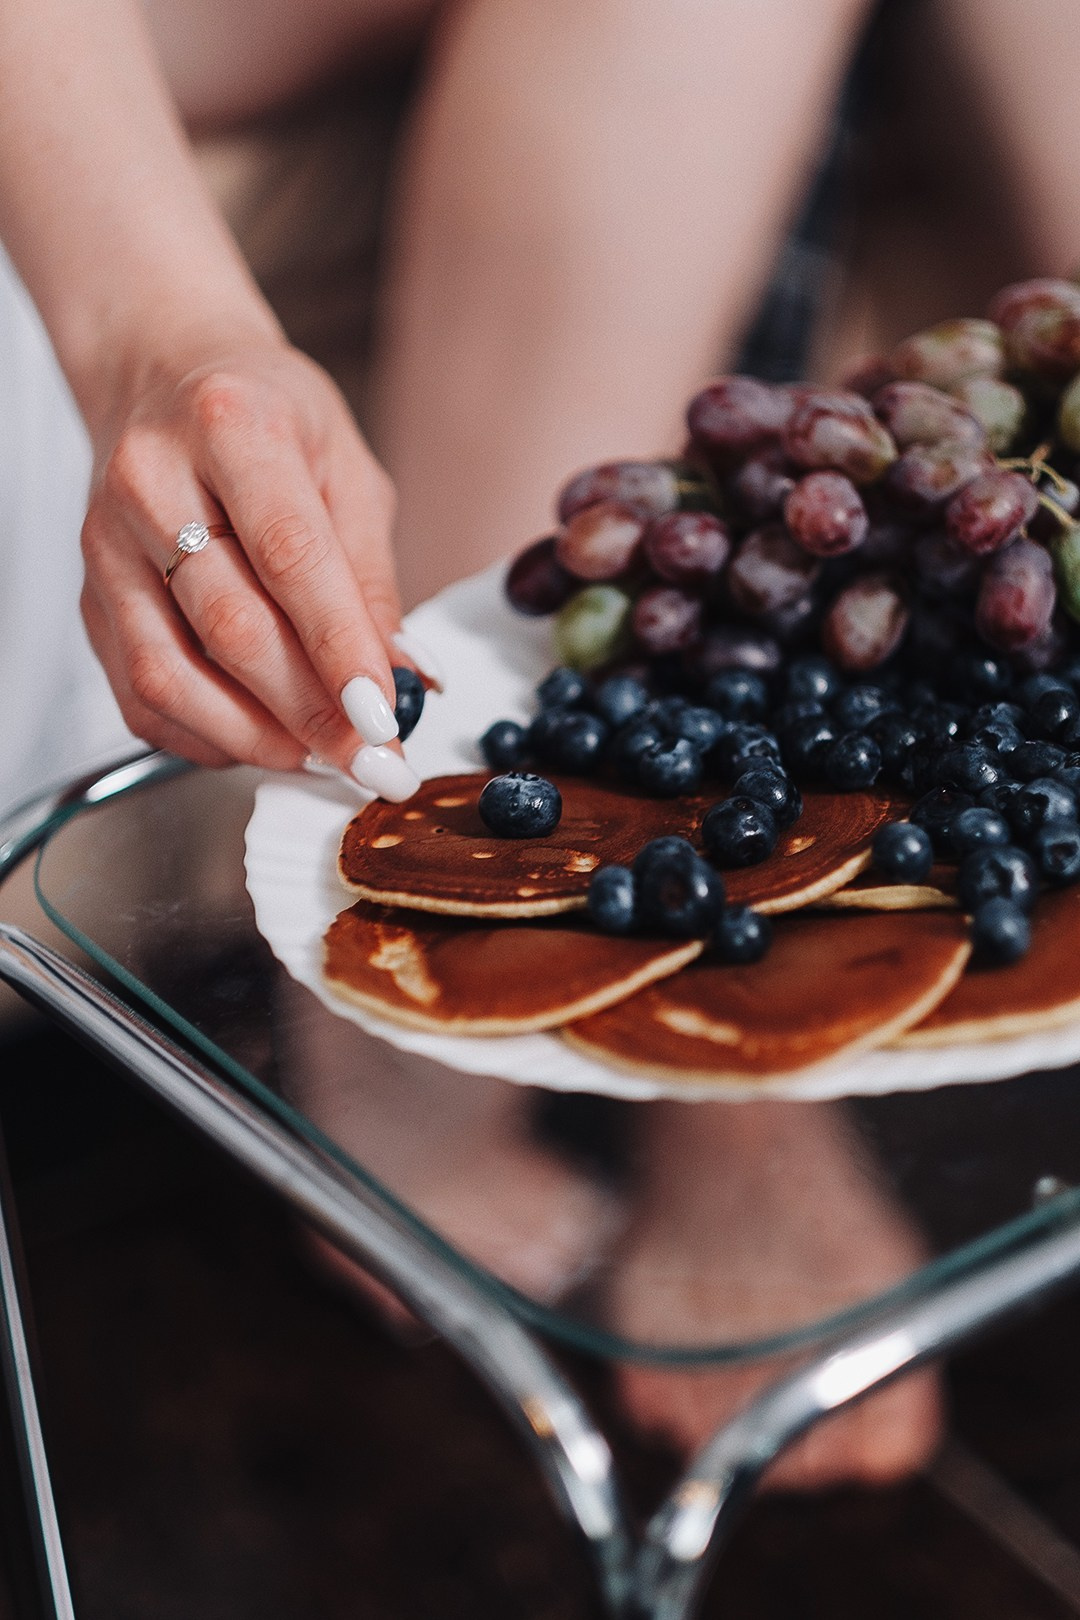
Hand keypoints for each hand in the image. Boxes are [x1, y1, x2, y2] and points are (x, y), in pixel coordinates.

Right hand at [79, 338, 423, 798]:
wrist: (163, 375)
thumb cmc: (267, 417)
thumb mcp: (346, 469)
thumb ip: (370, 576)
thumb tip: (401, 679)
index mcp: (233, 425)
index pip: (290, 556)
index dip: (339, 648)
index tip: (382, 715)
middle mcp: (153, 480)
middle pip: (229, 625)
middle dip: (307, 710)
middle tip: (368, 758)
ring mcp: (108, 543)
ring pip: (170, 673)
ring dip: (254, 737)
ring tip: (317, 756)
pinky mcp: (88, 595)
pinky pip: (138, 695)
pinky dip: (203, 737)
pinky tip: (256, 738)